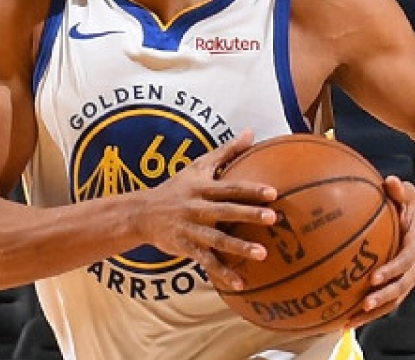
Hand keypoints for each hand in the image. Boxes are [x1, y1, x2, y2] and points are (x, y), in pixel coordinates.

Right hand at [135, 130, 277, 290]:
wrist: (141, 213)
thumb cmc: (176, 187)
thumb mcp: (198, 166)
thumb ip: (226, 151)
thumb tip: (250, 132)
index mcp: (203, 188)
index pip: (230, 187)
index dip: (251, 189)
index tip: (273, 192)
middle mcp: (197, 208)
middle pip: (226, 211)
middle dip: (249, 215)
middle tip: (273, 218)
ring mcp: (191, 230)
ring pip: (217, 240)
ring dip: (239, 247)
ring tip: (262, 254)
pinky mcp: (186, 248)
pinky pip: (206, 262)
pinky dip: (223, 272)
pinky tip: (241, 283)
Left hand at [346, 176, 414, 329]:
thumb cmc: (408, 207)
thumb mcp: (407, 194)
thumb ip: (399, 190)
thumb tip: (389, 180)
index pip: (407, 260)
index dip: (393, 270)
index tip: (374, 277)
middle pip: (402, 286)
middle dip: (384, 297)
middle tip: (364, 303)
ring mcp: (409, 278)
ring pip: (394, 300)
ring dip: (374, 312)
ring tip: (351, 321)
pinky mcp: (399, 286)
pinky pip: (385, 303)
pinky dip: (368, 314)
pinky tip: (345, 321)